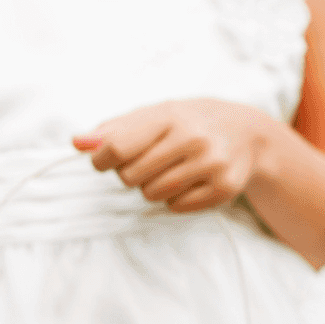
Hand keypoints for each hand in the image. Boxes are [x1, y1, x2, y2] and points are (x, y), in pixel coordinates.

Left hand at [72, 98, 270, 213]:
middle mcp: (194, 138)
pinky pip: (175, 207)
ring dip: (151, 187)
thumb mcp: (153, 116)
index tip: (104, 160)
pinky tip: (189, 180)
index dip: (101, 159)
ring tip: (170, 169)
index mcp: (170, 116)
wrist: (247, 132)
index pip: (117, 147)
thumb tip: (77, 142)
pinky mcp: (224, 189)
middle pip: (130, 176)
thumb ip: (113, 129)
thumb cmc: (186, 123)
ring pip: (151, 194)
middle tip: (148, 162)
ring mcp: (212, 164)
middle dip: (130, 173)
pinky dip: (173, 199)